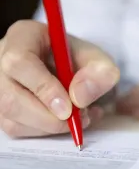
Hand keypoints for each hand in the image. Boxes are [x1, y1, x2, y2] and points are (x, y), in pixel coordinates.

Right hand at [0, 20, 119, 137]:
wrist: (75, 71)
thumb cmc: (81, 61)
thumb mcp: (99, 60)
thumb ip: (99, 73)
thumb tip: (79, 97)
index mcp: (23, 37)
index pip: (20, 62)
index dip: (44, 88)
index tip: (69, 108)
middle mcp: (1, 60)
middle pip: (10, 97)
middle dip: (49, 117)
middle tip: (80, 118)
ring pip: (11, 118)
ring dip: (51, 126)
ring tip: (81, 117)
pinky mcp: (1, 108)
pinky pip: (17, 129)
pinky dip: (46, 131)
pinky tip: (67, 121)